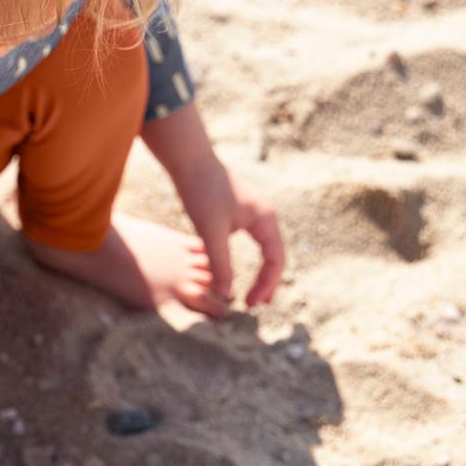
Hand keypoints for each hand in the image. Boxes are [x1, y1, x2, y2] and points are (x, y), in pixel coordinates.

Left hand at [174, 156, 284, 310]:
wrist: (190, 161)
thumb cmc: (201, 192)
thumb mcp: (210, 231)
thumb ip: (220, 262)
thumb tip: (227, 294)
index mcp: (265, 219)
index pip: (275, 260)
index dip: (266, 284)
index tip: (251, 303)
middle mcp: (265, 215)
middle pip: (275, 255)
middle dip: (268, 281)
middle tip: (256, 304)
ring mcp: (254, 212)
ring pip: (264, 249)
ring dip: (260, 272)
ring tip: (253, 294)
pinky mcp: (240, 211)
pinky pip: (252, 241)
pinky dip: (249, 259)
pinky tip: (235, 269)